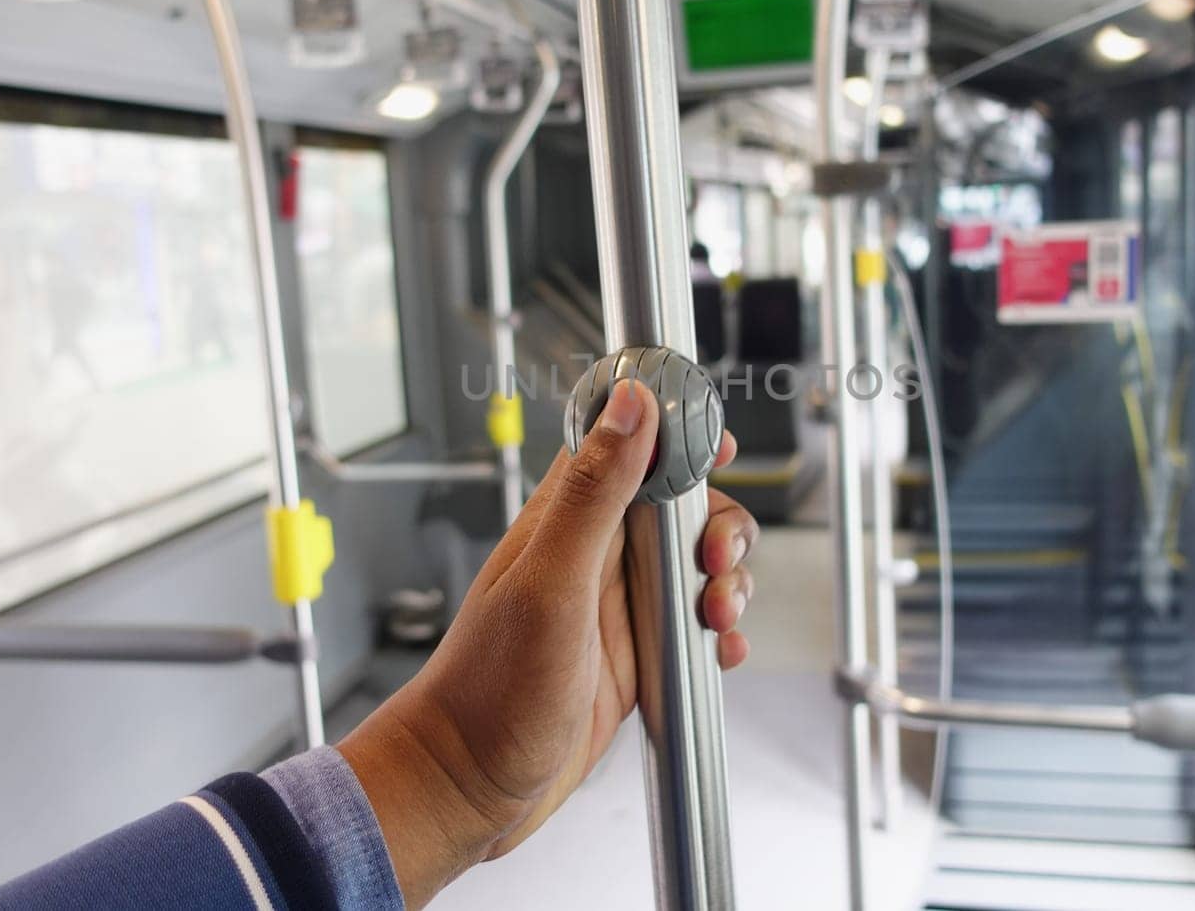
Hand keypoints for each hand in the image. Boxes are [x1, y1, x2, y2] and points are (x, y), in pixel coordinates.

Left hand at [338, 381, 757, 906]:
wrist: (468, 787)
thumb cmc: (490, 692)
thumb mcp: (552, 583)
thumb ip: (593, 493)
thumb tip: (632, 407)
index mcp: (567, 520)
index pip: (628, 443)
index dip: (677, 434)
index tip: (719, 445)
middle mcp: (594, 556)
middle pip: (682, 507)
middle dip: (718, 525)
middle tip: (716, 559)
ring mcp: (616, 608)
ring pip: (695, 568)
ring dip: (726, 583)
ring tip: (717, 616)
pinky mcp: (634, 656)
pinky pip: (693, 630)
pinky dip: (718, 637)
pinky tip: (717, 654)